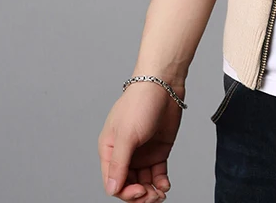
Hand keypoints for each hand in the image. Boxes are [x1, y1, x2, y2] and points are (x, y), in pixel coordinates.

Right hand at [97, 80, 184, 200]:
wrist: (164, 84)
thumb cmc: (140, 103)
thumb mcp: (127, 134)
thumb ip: (119, 163)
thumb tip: (112, 189)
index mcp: (110, 150)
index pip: (113, 181)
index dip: (125, 192)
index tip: (139, 191)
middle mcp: (125, 154)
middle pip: (128, 185)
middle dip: (139, 195)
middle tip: (152, 196)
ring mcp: (142, 153)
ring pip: (143, 182)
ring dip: (150, 192)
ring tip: (160, 193)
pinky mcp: (158, 150)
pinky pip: (156, 173)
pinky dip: (160, 182)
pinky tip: (165, 186)